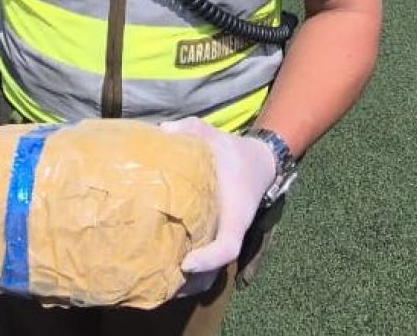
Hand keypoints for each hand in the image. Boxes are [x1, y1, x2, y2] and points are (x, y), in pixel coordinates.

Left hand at [159, 118, 276, 277]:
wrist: (259, 162)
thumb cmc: (233, 152)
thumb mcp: (214, 135)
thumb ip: (192, 130)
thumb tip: (164, 131)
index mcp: (234, 213)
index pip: (228, 246)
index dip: (209, 259)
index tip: (186, 263)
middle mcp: (231, 232)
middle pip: (215, 272)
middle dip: (190, 283)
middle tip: (160, 283)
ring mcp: (224, 238)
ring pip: (210, 275)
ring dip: (188, 284)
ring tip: (157, 286)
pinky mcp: (217, 238)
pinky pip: (205, 265)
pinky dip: (189, 276)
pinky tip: (164, 276)